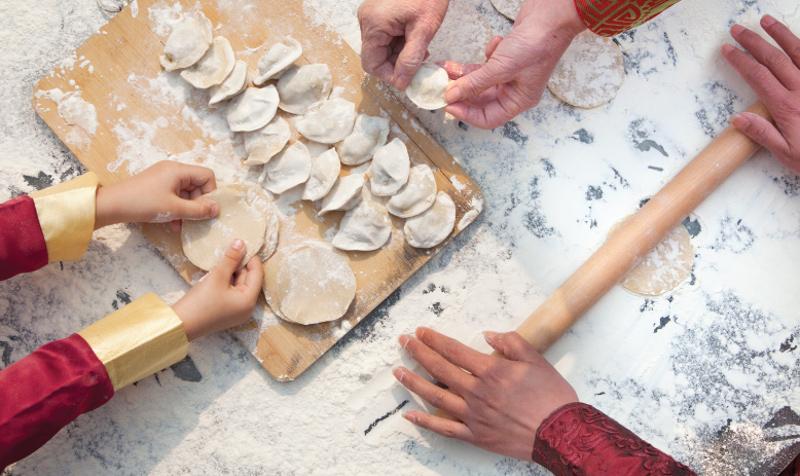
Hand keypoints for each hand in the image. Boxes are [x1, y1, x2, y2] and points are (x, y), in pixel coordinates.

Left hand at [95, 161, 217, 228]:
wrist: (112, 205)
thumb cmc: (143, 203)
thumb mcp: (174, 209)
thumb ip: (198, 210)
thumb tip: (217, 209)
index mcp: (179, 170)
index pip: (207, 176)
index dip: (210, 193)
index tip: (205, 209)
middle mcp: (173, 170)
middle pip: (197, 185)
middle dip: (198, 204)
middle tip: (194, 219)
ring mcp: (164, 178)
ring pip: (186, 193)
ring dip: (187, 209)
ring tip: (182, 225)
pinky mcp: (156, 186)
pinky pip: (175, 195)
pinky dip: (177, 208)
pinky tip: (173, 223)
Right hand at [172, 240, 262, 340]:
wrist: (181, 324)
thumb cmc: (201, 302)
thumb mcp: (217, 277)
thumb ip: (231, 259)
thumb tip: (241, 243)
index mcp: (249, 301)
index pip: (257, 274)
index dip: (251, 258)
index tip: (243, 244)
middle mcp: (247, 308)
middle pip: (249, 280)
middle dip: (240, 265)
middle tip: (231, 250)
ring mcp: (238, 312)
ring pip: (240, 285)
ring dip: (233, 272)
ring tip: (223, 259)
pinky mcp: (228, 312)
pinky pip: (233, 292)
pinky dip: (228, 281)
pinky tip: (219, 272)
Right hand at [358, 0, 448, 89]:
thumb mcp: (423, 30)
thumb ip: (411, 59)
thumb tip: (401, 83)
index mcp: (373, 25)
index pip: (372, 64)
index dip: (389, 75)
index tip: (408, 78)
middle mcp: (366, 20)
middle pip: (375, 56)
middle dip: (396, 63)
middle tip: (418, 61)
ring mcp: (370, 14)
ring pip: (380, 47)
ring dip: (398, 53)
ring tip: (419, 46)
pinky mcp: (377, 12)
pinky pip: (383, 35)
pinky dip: (397, 41)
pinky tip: (413, 36)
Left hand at [395, 328, 577, 460]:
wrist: (561, 432)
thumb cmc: (551, 396)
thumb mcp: (535, 359)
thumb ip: (511, 342)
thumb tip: (488, 335)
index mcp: (490, 370)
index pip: (453, 350)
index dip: (434, 340)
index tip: (420, 332)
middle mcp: (476, 391)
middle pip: (439, 368)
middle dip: (418, 353)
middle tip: (403, 342)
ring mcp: (473, 415)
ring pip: (435, 396)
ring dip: (414, 382)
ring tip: (398, 371)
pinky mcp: (475, 435)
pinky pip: (444, 428)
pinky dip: (425, 422)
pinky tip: (410, 415)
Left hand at [444, 0, 584, 128]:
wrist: (552, 16)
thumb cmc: (536, 44)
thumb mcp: (501, 67)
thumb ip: (474, 83)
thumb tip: (451, 96)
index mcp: (519, 101)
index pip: (488, 118)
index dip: (466, 114)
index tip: (448, 104)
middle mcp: (515, 90)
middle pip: (480, 100)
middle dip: (461, 92)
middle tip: (442, 85)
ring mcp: (510, 74)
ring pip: (480, 80)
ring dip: (465, 74)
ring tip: (447, 67)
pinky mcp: (507, 58)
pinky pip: (487, 64)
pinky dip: (485, 56)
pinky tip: (495, 44)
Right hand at [723, 16, 799, 173]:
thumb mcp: (788, 154)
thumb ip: (763, 134)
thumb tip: (738, 119)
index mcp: (787, 107)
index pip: (757, 76)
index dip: (740, 60)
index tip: (727, 49)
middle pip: (774, 58)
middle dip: (754, 42)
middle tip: (738, 30)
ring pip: (797, 52)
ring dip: (780, 34)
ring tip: (766, 21)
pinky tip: (797, 40)